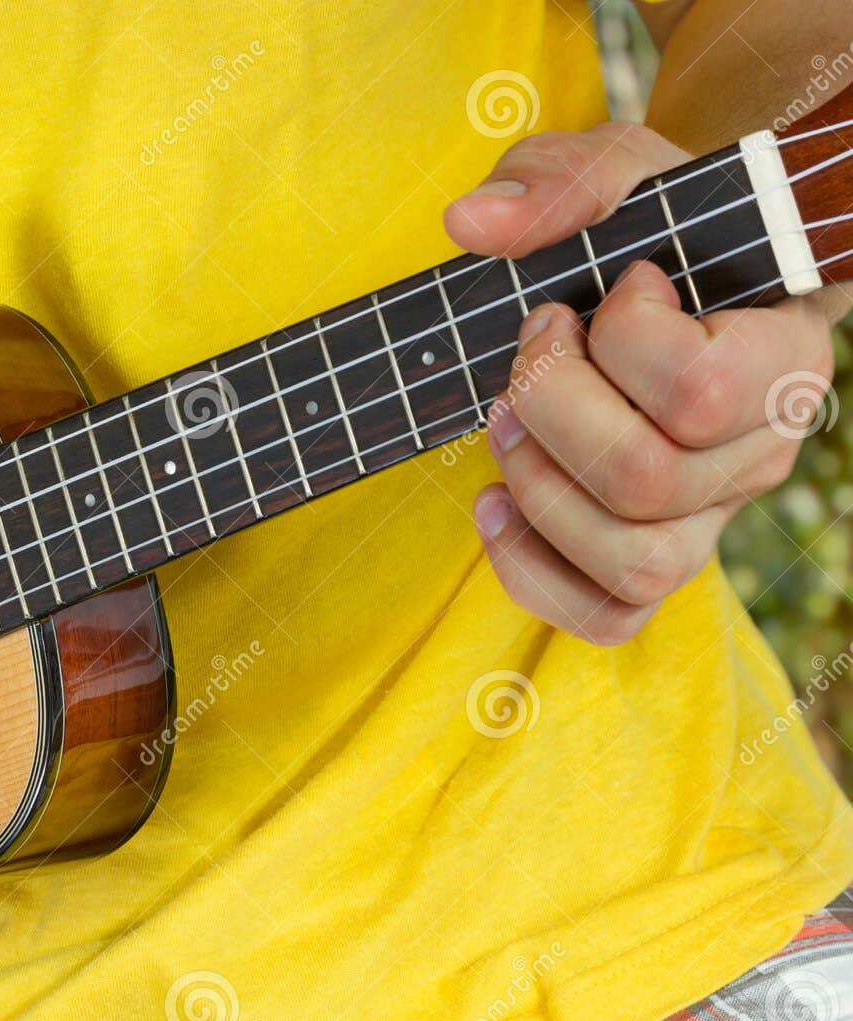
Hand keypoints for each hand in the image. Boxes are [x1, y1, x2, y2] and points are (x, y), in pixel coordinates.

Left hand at [445, 122, 840, 644]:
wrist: (677, 281)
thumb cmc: (653, 232)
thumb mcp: (618, 176)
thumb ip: (556, 185)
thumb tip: (471, 224)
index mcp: (779, 355)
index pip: (698, 390)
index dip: (621, 342)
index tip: (603, 290)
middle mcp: (758, 451)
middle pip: (647, 481)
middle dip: (553, 412)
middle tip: (528, 356)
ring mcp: (710, 516)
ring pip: (634, 563)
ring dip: (538, 493)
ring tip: (505, 426)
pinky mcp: (657, 557)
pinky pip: (607, 615)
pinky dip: (531, 573)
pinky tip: (493, 504)